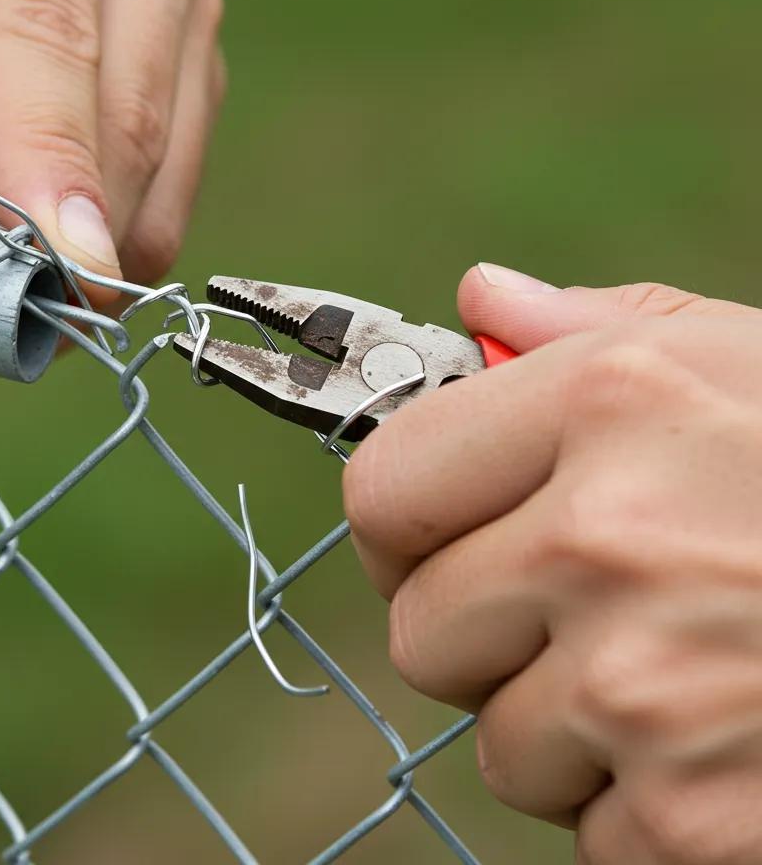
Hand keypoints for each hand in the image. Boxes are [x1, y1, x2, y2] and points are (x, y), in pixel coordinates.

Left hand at [0, 0, 224, 296]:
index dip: (51, 166)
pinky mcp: (187, 50)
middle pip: (128, 114)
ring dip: (91, 239)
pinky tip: (45, 238)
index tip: (61, 273)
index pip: (49, 38)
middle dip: (71, 234)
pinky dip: (114, 225)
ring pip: (167, 158)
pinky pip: (174, 168)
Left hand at [345, 264, 761, 863]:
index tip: (432, 534)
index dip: (400, 524)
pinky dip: (639, 807)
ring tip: (679, 672)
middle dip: (483, 631)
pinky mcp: (692, 826)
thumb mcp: (736, 360)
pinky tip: (725, 745)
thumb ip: (589, 327)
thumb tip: (481, 295)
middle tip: (577, 608)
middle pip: (420, 632)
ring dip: (565, 725)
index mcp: (606, 406)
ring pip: (498, 744)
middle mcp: (607, 545)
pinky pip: (587, 832)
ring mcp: (647, 694)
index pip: (381, 489)